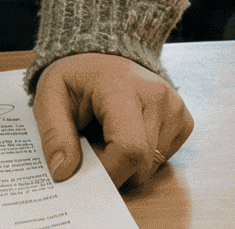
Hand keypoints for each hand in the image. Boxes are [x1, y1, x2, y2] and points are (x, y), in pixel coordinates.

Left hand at [34, 52, 193, 191]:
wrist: (102, 57)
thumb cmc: (76, 78)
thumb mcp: (50, 97)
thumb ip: (54, 134)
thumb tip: (63, 173)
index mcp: (122, 86)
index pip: (129, 149)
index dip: (108, 173)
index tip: (85, 176)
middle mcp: (156, 95)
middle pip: (142, 165)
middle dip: (113, 169)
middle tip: (92, 148)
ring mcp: (174, 107)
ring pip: (153, 167)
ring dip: (127, 164)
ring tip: (108, 136)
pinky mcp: (184, 119)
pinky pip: (164, 159)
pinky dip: (143, 158)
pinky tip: (128, 134)